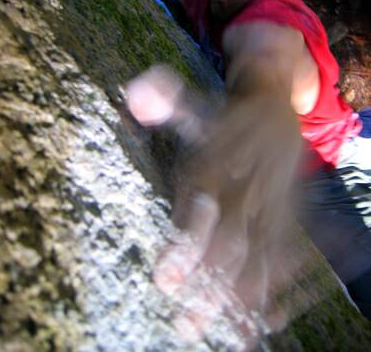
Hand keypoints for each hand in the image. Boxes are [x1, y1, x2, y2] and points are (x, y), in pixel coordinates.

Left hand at [126, 67, 302, 340]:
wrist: (276, 106)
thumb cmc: (223, 115)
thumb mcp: (194, 104)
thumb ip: (165, 101)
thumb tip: (136, 94)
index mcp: (221, 160)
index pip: (202, 205)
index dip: (185, 241)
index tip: (163, 279)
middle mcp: (247, 184)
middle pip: (231, 238)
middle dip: (209, 282)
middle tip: (186, 323)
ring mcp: (270, 200)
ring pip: (258, 251)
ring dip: (241, 293)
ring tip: (223, 332)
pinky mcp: (286, 210)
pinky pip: (282, 250)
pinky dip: (275, 283)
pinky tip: (264, 317)